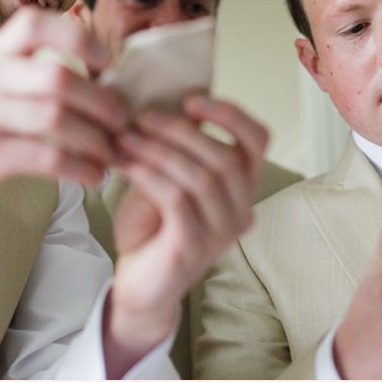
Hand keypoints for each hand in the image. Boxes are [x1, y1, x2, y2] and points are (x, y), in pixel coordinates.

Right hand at [0, 7, 127, 212]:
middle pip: (58, 78)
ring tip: (114, 151)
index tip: (110, 64)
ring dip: (97, 138)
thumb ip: (39, 72)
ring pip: (56, 118)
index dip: (80, 38)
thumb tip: (108, 77)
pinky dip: (80, 167)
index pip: (37, 25)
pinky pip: (47, 157)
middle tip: (124, 120)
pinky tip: (94, 175)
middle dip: (102, 101)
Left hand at [103, 94, 267, 376]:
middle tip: (140, 117)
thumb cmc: (152, 226)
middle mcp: (241, 209)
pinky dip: (148, 174)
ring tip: (123, 137)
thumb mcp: (165, 176)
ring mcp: (222, 232)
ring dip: (158, 150)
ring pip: (201, 177)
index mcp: (241, 186)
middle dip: (180, 131)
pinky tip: (123, 163)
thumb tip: (155, 97)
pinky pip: (177, 199)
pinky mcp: (194, 247)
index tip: (191, 99)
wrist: (138, 283)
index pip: (258, 142)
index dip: (230, 114)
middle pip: (225, 157)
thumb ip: (173, 146)